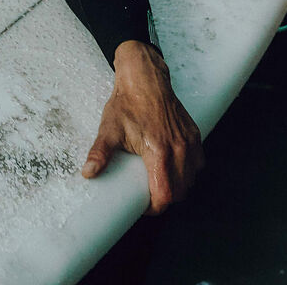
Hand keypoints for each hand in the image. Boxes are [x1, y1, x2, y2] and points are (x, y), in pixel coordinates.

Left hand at [81, 39, 202, 214]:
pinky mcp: (195, 135)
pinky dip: (188, 172)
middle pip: (180, 192)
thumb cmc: (128, 103)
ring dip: (178, 187)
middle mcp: (179, 149)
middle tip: (148, 196)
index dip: (155, 208)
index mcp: (159, 151)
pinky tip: (174, 168)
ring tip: (160, 183)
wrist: (145, 79)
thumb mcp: (109, 129)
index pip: (165, 195)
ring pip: (191, 179)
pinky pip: (198, 163)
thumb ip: (99, 153)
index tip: (143, 206)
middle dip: (165, 199)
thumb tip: (88, 173)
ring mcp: (190, 142)